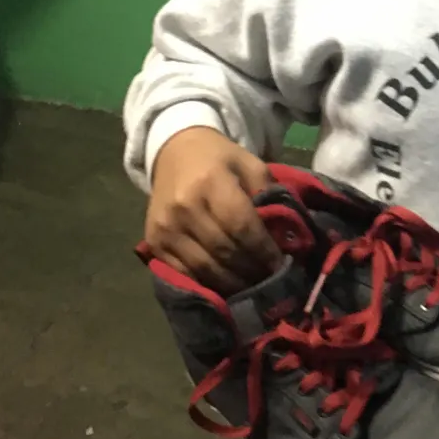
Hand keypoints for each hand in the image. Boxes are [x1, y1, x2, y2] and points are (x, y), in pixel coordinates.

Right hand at [145, 126, 280, 292]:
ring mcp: (165, 227)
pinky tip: (227, 286)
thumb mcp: (249, 164)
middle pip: (224, 251)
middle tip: (271, 280)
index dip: (264, 250)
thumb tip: (285, 236)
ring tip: (253, 286)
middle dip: (252, 270)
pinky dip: (208, 284)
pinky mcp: (154, 242)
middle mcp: (184, 206)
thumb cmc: (219, 160)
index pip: (241, 226)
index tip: (281, 264)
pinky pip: (184, 273)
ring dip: (233, 283)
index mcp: (211, 181)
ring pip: (205, 268)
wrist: (174, 152)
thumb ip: (268, 195)